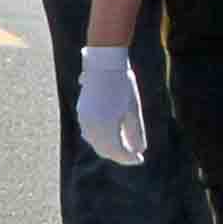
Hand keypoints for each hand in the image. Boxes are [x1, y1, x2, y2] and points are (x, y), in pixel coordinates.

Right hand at [76, 44, 145, 164]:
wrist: (104, 64)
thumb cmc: (122, 85)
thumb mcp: (134, 110)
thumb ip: (136, 133)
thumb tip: (139, 151)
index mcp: (106, 126)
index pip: (118, 151)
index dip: (130, 158)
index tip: (140, 159)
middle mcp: (91, 126)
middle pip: (105, 150)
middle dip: (119, 155)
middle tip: (133, 155)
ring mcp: (84, 119)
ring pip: (95, 142)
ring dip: (109, 148)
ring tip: (123, 146)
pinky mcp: (81, 112)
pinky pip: (89, 133)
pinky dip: (100, 138)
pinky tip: (110, 134)